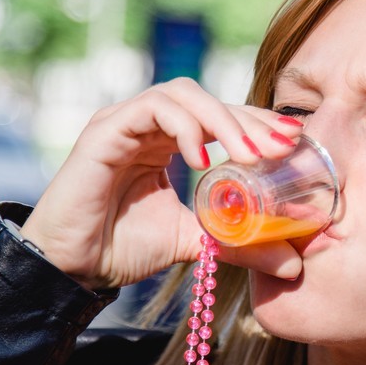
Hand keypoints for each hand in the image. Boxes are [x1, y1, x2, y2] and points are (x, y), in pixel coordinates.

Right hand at [20, 78, 304, 289]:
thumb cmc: (121, 248)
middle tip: (283, 146)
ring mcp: (125, 122)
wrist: (71, 269)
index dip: (258, 123)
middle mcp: (147, 124)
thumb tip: (293, 264)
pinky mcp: (105, 131)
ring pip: (182, 94)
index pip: (221, 117)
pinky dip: (183, 128)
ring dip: (222, 121)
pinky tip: (202, 160)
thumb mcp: (195, 242)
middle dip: (249, 120)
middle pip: (209, 100)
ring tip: (249, 156)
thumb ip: (240, 244)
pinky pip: (151, 109)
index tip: (294, 140)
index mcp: (168, 141)